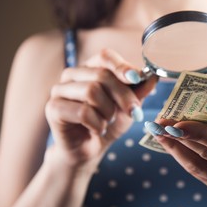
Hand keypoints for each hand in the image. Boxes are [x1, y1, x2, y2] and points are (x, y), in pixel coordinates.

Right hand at [45, 49, 156, 167]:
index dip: (122, 66)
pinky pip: (82, 111)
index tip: (136, 79)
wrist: (89, 149)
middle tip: (135, 113)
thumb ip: (139, 91)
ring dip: (108, 112)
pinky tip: (97, 130)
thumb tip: (153, 76)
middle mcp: (73, 74)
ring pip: (91, 92)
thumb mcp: (129, 106)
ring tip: (108, 122)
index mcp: (91, 67)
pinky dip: (96, 124)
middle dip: (124, 96)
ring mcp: (59, 89)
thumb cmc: (108, 123)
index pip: (105, 56)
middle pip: (102, 75)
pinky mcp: (53, 108)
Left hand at [150, 112, 206, 189]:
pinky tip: (167, 141)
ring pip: (196, 165)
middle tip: (160, 120)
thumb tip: (200, 108)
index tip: (176, 124)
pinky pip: (196, 170)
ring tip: (156, 129)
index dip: (200, 134)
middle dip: (180, 136)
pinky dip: (179, 154)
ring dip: (173, 146)